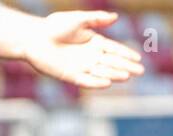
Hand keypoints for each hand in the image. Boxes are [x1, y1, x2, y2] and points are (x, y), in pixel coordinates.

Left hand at [20, 11, 143, 88]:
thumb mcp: (77, 19)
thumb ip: (96, 19)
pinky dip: (96, 82)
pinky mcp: (71, 76)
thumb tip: (116, 16)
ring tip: (127, 76)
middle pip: (112, 63)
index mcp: (94, 43)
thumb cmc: (53, 26)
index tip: (138, 58)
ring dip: (114, 74)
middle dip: (126, 67)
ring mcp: (82, 67)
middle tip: (140, 71)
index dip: (126, 54)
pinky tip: (107, 82)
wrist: (32, 37)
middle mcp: (91, 57)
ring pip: (102, 72)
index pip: (114, 49)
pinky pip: (86, 81)